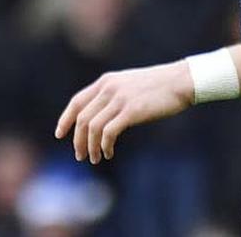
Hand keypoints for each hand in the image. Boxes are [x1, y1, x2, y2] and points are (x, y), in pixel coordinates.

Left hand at [54, 61, 193, 163]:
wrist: (180, 81)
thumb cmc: (158, 86)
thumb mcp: (129, 85)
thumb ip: (113, 95)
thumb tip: (100, 116)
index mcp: (106, 81)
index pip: (77, 101)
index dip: (65, 119)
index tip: (60, 134)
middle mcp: (109, 88)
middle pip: (82, 118)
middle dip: (78, 140)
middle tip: (80, 155)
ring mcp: (120, 99)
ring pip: (92, 128)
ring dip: (91, 147)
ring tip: (95, 158)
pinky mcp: (131, 111)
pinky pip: (108, 133)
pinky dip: (105, 146)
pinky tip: (109, 153)